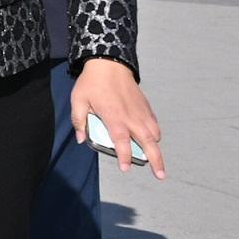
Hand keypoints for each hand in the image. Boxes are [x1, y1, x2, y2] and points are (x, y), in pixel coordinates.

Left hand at [69, 59, 163, 176]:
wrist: (109, 63)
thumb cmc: (91, 82)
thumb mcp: (78, 100)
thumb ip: (79, 120)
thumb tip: (81, 139)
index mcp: (114, 116)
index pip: (122, 140)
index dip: (124, 155)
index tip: (125, 167)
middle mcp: (131, 116)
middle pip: (148, 142)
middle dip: (156, 160)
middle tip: (160, 175)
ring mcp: (141, 111)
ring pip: (154, 134)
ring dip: (156, 148)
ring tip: (155, 162)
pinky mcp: (145, 106)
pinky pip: (154, 124)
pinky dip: (155, 135)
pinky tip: (151, 141)